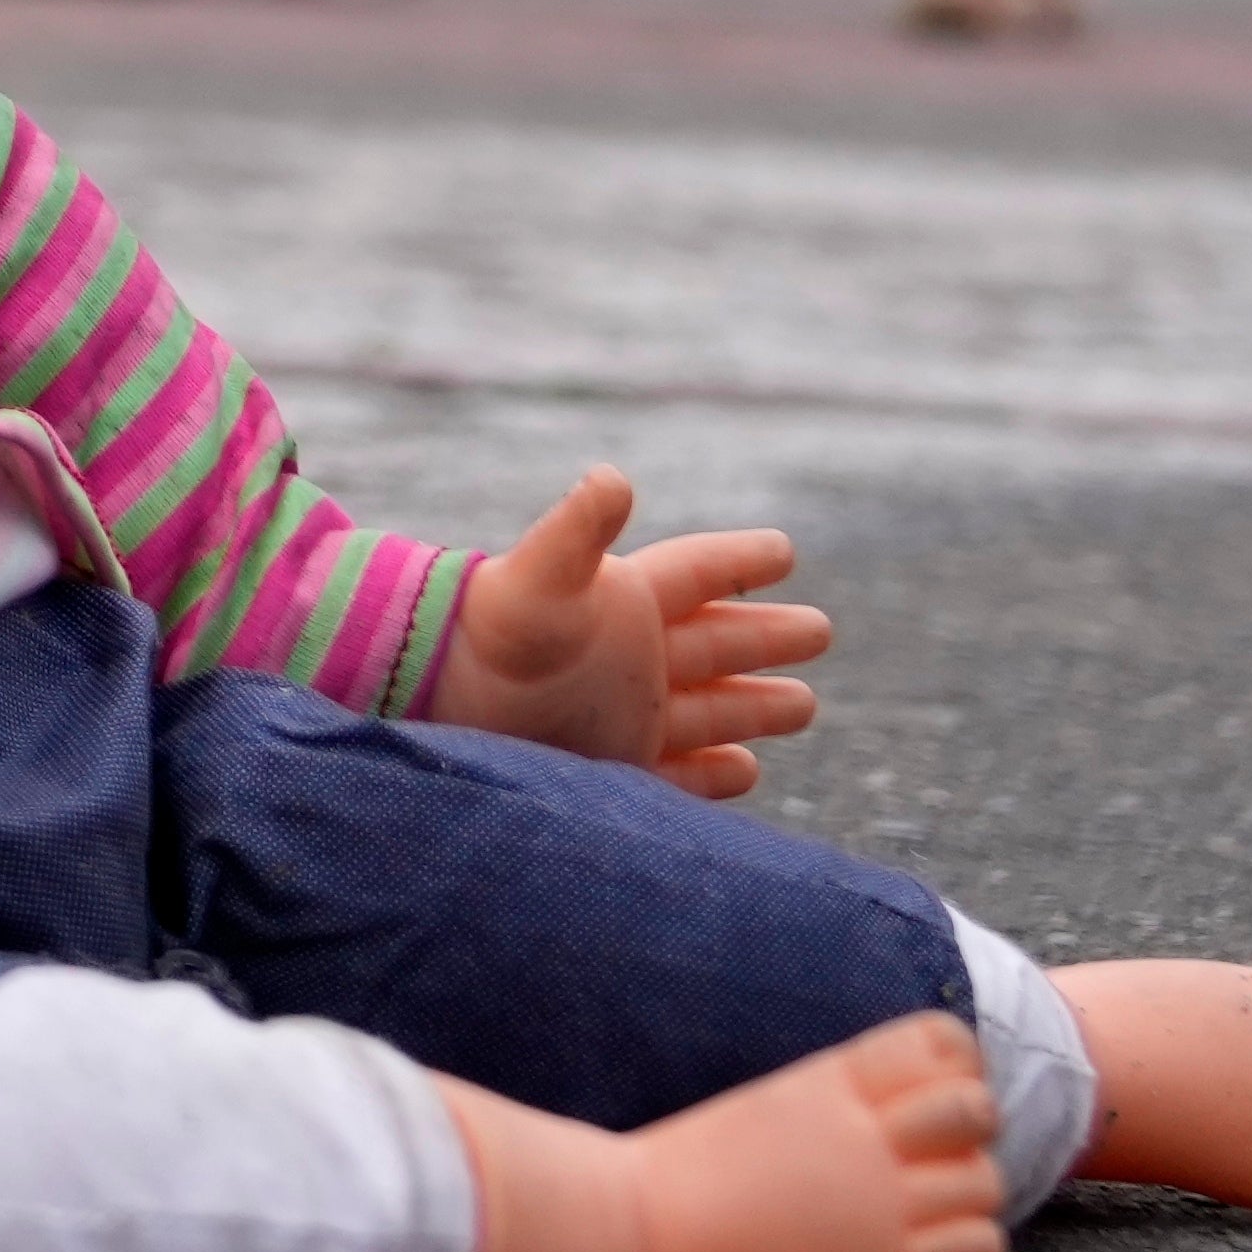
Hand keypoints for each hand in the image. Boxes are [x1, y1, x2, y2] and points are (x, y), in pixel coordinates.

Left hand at [424, 468, 825, 796]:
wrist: (431, 708)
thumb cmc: (484, 634)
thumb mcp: (536, 576)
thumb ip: (576, 529)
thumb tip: (613, 476)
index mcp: (623, 601)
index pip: (697, 574)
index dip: (740, 560)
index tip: (786, 550)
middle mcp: (630, 656)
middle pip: (717, 643)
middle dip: (766, 637)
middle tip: (820, 630)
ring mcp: (623, 714)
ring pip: (709, 710)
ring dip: (754, 707)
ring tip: (803, 707)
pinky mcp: (613, 766)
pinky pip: (677, 773)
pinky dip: (714, 774)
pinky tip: (745, 773)